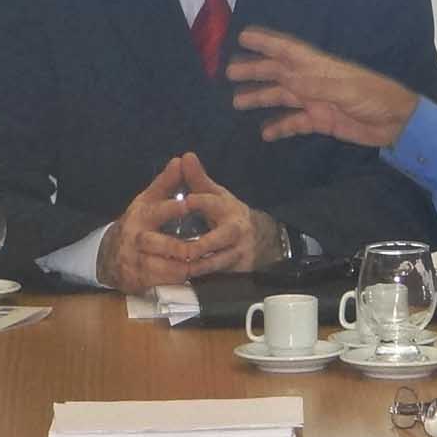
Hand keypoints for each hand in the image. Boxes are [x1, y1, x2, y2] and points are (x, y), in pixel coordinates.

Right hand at [95, 156, 205, 292]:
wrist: (109, 255)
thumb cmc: (137, 224)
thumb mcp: (147, 201)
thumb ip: (165, 183)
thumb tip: (181, 159)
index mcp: (140, 216)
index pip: (156, 210)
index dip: (172, 208)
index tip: (189, 203)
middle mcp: (136, 238)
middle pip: (159, 244)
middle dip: (181, 248)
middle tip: (201, 249)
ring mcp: (135, 261)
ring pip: (163, 268)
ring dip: (184, 268)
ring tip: (202, 265)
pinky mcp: (138, 280)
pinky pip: (161, 284)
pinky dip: (177, 281)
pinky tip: (191, 278)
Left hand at [165, 152, 279, 278]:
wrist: (258, 237)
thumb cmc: (226, 212)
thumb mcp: (215, 194)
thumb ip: (198, 179)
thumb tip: (185, 156)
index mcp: (227, 208)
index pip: (214, 203)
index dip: (201, 201)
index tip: (187, 201)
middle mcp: (235, 231)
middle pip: (218, 239)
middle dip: (200, 245)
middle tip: (181, 249)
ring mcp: (237, 253)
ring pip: (217, 262)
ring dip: (198, 267)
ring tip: (178, 268)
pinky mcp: (236, 271)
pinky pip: (217, 276)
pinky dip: (202, 279)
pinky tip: (185, 280)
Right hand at [227, 27, 421, 147]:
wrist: (395, 123)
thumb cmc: (374, 97)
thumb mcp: (344, 88)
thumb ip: (313, 84)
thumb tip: (282, 77)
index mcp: (318, 66)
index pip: (287, 50)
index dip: (266, 42)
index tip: (243, 36)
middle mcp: (312, 80)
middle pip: (278, 73)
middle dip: (254, 71)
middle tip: (228, 73)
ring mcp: (315, 101)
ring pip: (282, 97)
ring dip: (260, 98)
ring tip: (237, 103)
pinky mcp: (321, 121)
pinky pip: (295, 123)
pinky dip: (279, 127)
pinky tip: (265, 133)